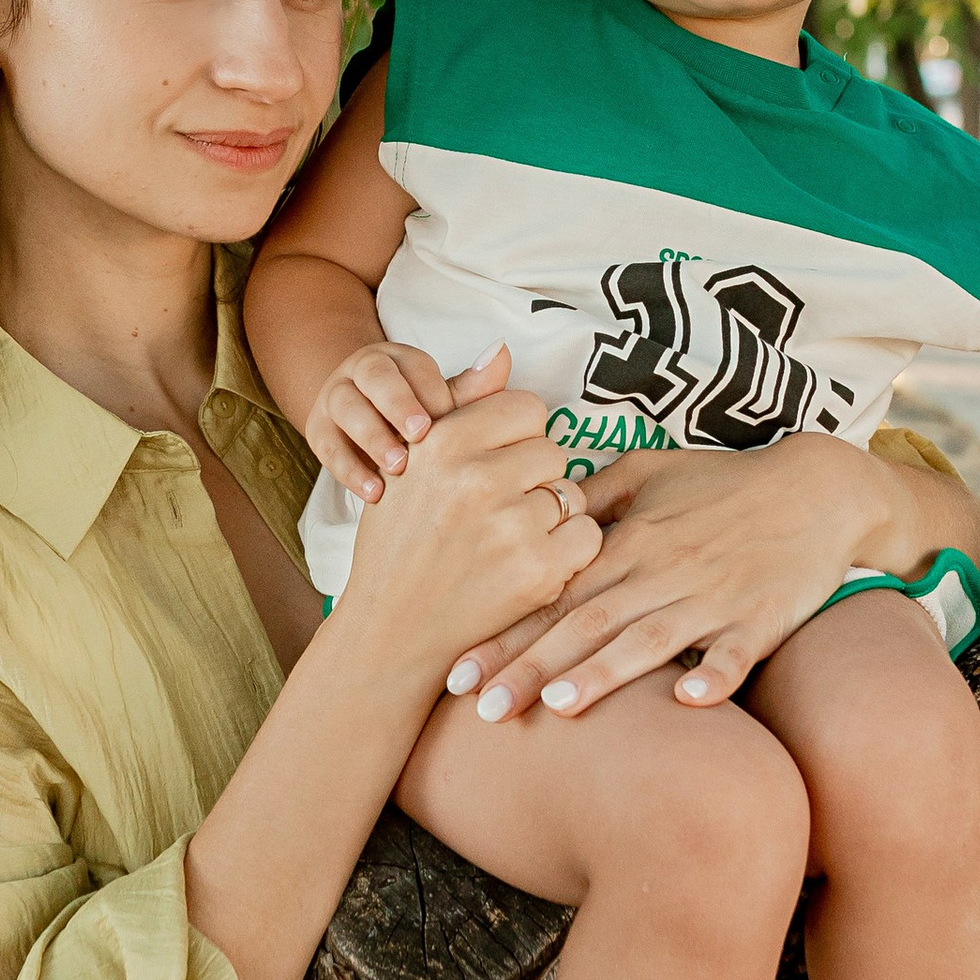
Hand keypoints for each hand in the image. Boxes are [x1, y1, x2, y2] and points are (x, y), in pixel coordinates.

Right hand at [305, 337, 459, 501]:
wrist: (366, 430)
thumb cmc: (416, 418)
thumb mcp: (443, 403)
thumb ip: (472, 388)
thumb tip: (501, 354)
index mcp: (398, 358)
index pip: (414, 367)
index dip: (433, 395)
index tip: (453, 425)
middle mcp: (362, 371)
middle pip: (374, 376)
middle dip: (398, 405)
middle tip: (421, 437)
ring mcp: (335, 398)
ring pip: (345, 407)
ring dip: (372, 437)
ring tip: (398, 468)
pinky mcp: (319, 430)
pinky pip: (327, 446)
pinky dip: (350, 471)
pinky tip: (375, 493)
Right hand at [332, 352, 601, 691]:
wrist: (393, 631)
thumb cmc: (402, 542)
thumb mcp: (413, 465)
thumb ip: (460, 404)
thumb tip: (502, 348)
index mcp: (442, 442)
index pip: (526, 408)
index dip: (515, 440)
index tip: (492, 470)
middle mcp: (475, 478)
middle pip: (552, 449)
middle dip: (534, 479)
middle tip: (498, 513)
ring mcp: (509, 526)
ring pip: (572, 492)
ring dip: (552, 516)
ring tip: (509, 541)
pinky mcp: (537, 571)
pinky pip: (587, 536)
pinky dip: (569, 553)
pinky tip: (532, 565)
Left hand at [443, 433, 927, 723]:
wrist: (818, 489)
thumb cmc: (728, 484)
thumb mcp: (653, 470)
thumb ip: (593, 491)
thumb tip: (540, 508)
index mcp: (631, 542)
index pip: (554, 594)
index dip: (506, 634)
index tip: (458, 672)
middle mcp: (663, 572)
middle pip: (587, 624)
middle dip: (533, 668)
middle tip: (483, 709)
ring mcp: (714, 597)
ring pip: (651, 638)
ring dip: (606, 673)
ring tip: (560, 705)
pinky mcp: (762, 619)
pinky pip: (738, 652)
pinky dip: (715, 674)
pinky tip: (689, 700)